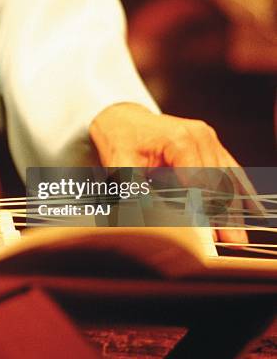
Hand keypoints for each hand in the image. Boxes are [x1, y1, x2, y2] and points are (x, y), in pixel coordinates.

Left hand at [89, 102, 248, 243]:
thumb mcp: (119, 164)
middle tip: (226, 241)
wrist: (121, 118)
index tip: (204, 234)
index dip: (202, 210)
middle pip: (218, 182)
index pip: (199, 182)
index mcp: (179, 139)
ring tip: (233, 235)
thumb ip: (131, 188)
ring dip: (232, 207)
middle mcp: (200, 136)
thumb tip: (140, 213)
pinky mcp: (211, 144)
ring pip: (228, 178)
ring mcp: (208, 139)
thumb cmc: (120, 138)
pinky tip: (239, 212)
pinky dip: (235, 191)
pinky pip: (229, 170)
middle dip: (222, 213)